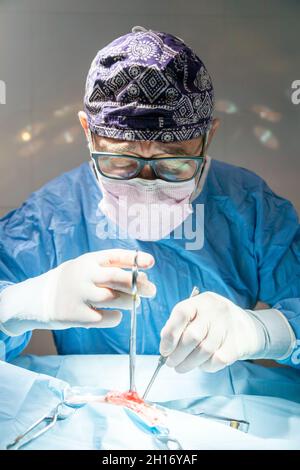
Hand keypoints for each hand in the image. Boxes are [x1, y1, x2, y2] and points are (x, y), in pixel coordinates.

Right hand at [0, 249, 155, 328]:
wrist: (40, 297)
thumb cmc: (75, 280)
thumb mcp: (88, 267)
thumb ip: (111, 270)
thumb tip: (143, 278)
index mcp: (89, 260)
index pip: (115, 256)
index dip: (134, 259)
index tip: (151, 262)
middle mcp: (84, 275)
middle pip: (116, 278)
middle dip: (138, 284)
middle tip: (152, 290)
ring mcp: (79, 295)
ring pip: (113, 299)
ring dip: (129, 301)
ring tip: (134, 302)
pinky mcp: (76, 315)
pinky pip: (104, 318)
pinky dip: (115, 317)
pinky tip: (115, 314)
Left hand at [159, 291, 264, 372]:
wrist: (246, 326)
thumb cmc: (212, 322)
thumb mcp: (196, 314)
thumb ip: (179, 325)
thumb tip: (165, 345)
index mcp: (200, 301)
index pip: (181, 313)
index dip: (170, 335)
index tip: (164, 350)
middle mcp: (215, 311)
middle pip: (192, 336)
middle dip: (177, 354)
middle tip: (171, 363)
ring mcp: (228, 327)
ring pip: (203, 351)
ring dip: (188, 364)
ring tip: (181, 367)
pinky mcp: (237, 344)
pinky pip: (217, 360)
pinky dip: (206, 366)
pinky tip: (202, 364)